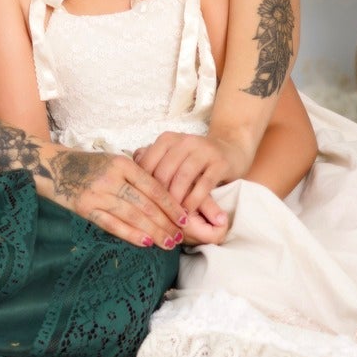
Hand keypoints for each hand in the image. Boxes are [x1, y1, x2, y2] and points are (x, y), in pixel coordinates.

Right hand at [40, 145, 189, 249]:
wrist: (50, 165)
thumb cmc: (88, 165)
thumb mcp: (113, 162)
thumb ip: (135, 177)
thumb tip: (164, 200)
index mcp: (122, 163)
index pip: (154, 187)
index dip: (171, 205)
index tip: (184, 218)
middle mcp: (111, 177)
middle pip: (146, 204)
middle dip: (166, 223)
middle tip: (179, 236)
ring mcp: (97, 193)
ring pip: (133, 216)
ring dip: (153, 231)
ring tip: (168, 243)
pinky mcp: (84, 208)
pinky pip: (112, 224)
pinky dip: (130, 234)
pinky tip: (145, 242)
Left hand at [134, 132, 248, 224]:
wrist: (230, 149)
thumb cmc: (194, 159)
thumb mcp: (172, 157)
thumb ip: (152, 163)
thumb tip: (127, 177)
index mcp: (167, 139)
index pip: (147, 163)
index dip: (142, 186)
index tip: (140, 205)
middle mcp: (184, 141)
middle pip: (163, 172)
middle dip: (158, 197)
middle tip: (155, 216)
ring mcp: (203, 150)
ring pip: (182, 178)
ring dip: (175, 201)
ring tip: (170, 217)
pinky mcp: (219, 162)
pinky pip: (203, 184)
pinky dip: (194, 201)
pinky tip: (188, 212)